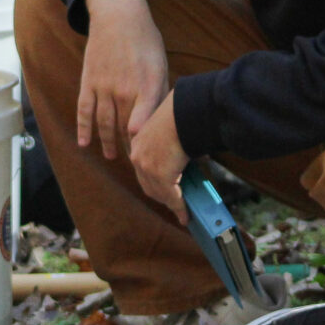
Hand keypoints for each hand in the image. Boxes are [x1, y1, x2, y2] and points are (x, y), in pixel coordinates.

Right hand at [76, 0, 169, 160]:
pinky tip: (84, 144)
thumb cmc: (145, 41)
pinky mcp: (88, 82)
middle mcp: (124, 89)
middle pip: (125, 127)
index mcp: (147, 86)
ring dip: (107, 143)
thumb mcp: (160, 65)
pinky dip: (84, 128)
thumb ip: (160, 93)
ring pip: (105, 123)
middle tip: (135, 164)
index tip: (147, 159)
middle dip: (129, 148)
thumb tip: (164, 119)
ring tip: (112, 157)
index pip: (146, 123)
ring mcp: (103, 86)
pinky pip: (84, 110)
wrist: (118, 16)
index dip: (145, 143)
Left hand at [129, 90, 188, 222]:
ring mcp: (147, 166)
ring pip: (158, 193)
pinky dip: (180, 208)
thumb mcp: (171, 129)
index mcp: (138, 140)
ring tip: (182, 211)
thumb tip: (186, 159)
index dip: (154, 181)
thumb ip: (171, 145)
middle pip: (147, 184)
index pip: (143, 168)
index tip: (164, 190)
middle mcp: (137, 154)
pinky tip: (186, 214)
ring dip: (171, 204)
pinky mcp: (160, 175)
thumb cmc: (184, 113)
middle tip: (175, 203)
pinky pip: (172, 197)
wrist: (186, 110)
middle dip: (162, 196)